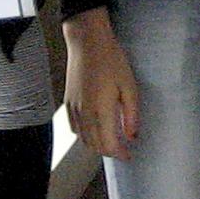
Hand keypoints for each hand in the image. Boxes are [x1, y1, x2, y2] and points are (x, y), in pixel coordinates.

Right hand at [64, 12, 140, 159]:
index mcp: (101, 111)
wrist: (87, 43)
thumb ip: (131, 115)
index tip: (129, 155)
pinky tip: (94, 130)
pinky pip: (74, 128)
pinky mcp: (67, 103)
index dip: (120, 154)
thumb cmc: (111, 60)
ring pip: (83, 139)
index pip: (109, 144)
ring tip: (110, 141)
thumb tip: (132, 136)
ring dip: (97, 145)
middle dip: (110, 151)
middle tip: (122, 150)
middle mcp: (85, 114)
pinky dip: (84, 135)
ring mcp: (74, 109)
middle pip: (95, 145)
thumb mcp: (129, 86)